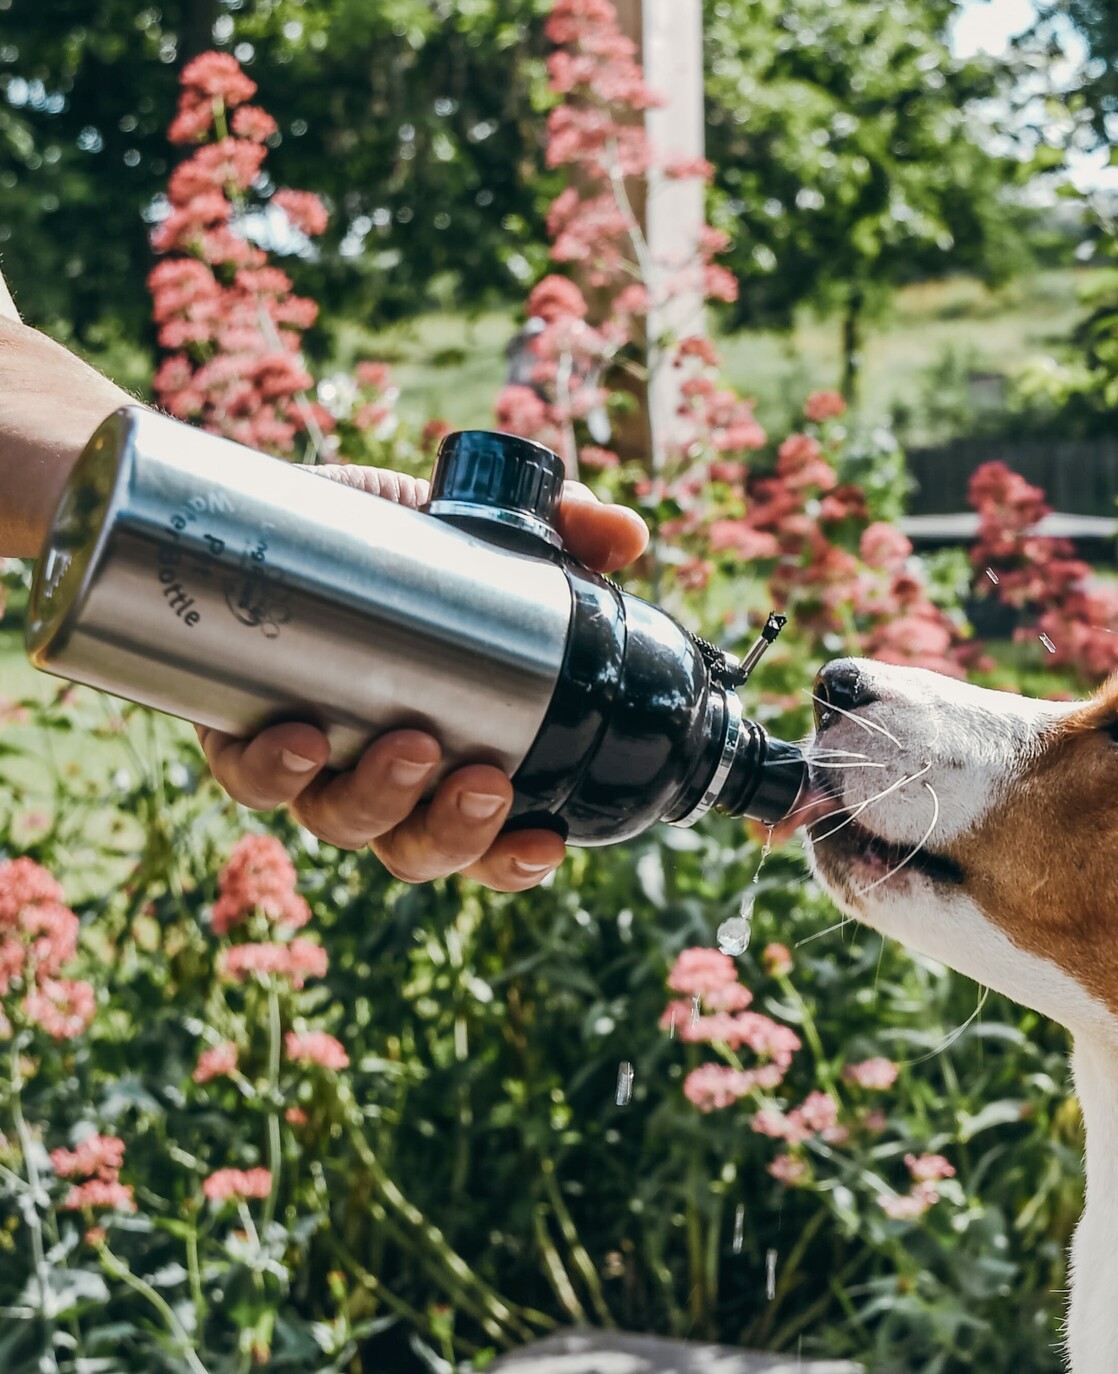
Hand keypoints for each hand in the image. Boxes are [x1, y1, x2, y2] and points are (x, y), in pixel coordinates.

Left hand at [199, 461, 648, 891]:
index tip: (546, 840)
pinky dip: (271, 769)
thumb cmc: (388, 537)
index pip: (485, 845)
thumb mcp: (478, 527)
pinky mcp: (235, 729)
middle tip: (484, 780)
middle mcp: (376, 781)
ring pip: (341, 822)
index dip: (512, 862)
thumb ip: (559, 529)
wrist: (273, 510)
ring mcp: (309, 764)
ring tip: (411, 745)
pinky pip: (248, 777)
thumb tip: (626, 536)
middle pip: (414, 849)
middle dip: (453, 832)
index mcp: (447, 760)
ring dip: (380, 799)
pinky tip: (299, 737)